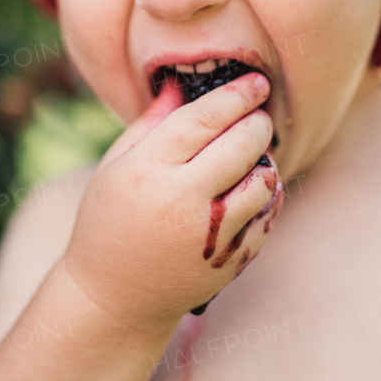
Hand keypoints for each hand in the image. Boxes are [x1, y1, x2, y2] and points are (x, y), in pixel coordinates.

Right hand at [61, 72, 282, 332]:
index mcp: (148, 171)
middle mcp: (182, 201)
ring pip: (263, 181)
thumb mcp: (116, 167)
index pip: (204, 118)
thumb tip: (180, 83)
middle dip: (258, 123)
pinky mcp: (230, 261)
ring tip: (254, 155)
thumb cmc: (110, 222)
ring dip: (266, 161)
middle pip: (242, 144)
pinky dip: (269, 197)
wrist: (114, 299)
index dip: (236, 95)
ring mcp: (210, 236)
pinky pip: (268, 218)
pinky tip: (256, 188)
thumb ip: (152, 123)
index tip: (257, 81)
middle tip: (258, 117)